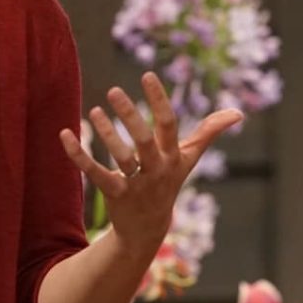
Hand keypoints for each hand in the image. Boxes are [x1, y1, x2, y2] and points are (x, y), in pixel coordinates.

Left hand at [59, 71, 242, 260]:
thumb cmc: (169, 182)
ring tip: (94, 111)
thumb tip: (238, 112)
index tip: (146, 74)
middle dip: (131, 116)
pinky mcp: (115, 194)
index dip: (158, 100)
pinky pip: (95, 173)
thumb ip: (209, 133)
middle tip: (113, 91)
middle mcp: (156, 168)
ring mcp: (136, 183)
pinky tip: (65, 134)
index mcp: (173, 156)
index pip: (168, 124)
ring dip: (106, 133)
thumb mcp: (189, 159)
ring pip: (121, 157)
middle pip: (145, 141)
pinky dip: (78, 154)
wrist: (149, 228)